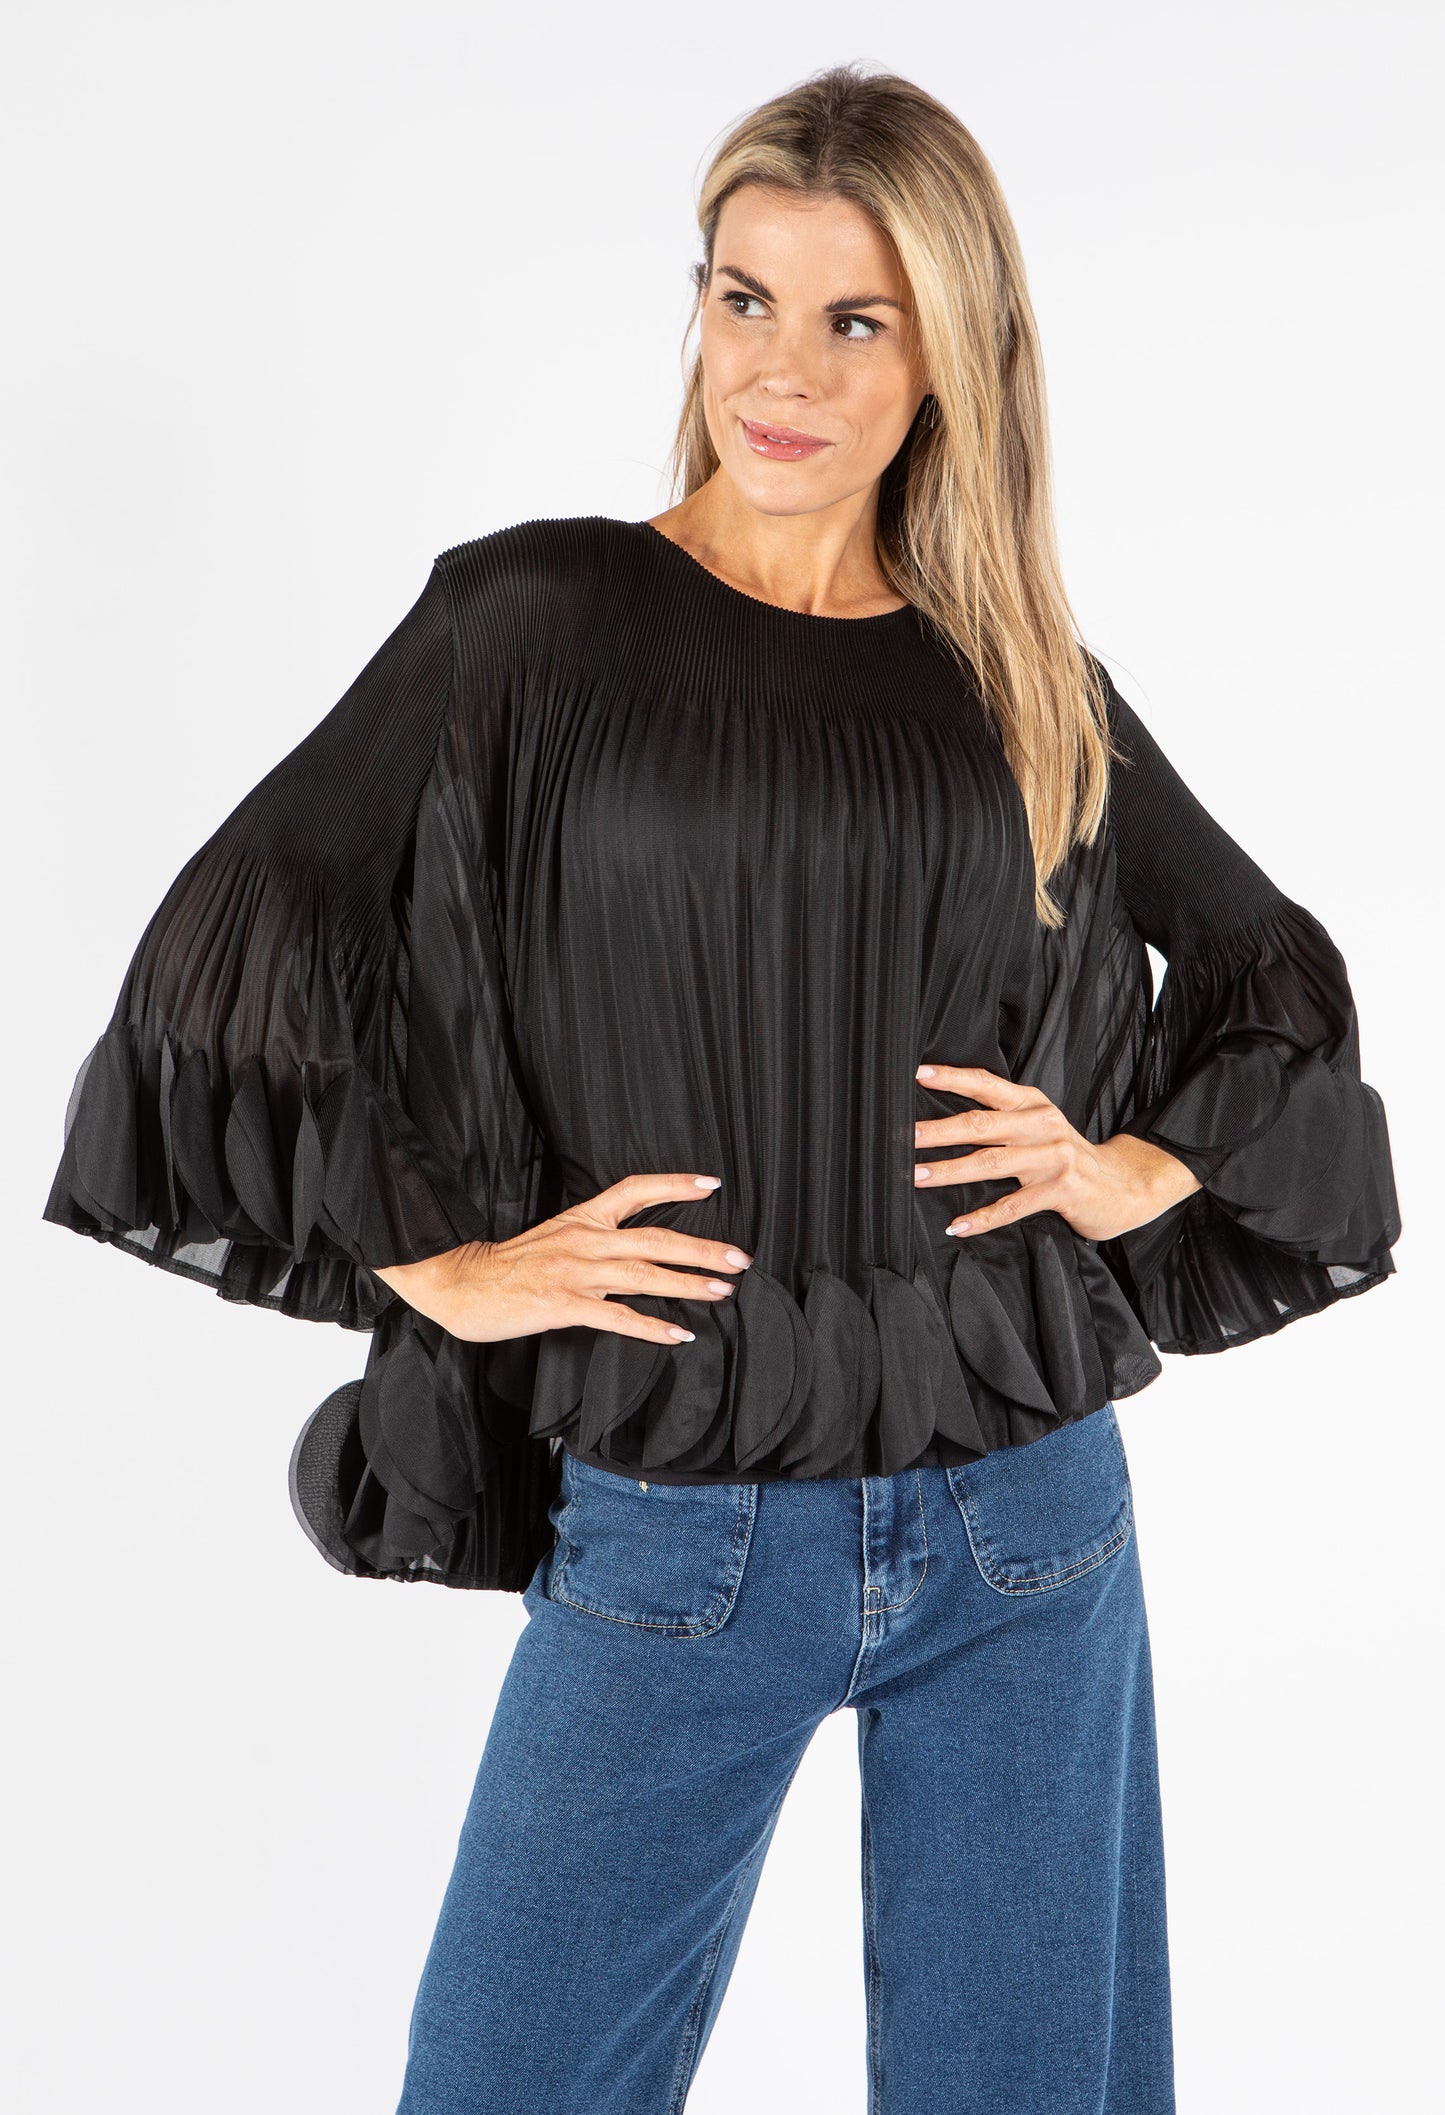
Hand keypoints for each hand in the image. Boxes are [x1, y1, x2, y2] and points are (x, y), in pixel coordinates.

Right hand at [368, 1172, 751, 1345]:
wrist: (461, 1283)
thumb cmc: (510, 1264)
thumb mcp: (555, 1235)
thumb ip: (593, 1236)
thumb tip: (635, 1247)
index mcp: (582, 1218)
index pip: (635, 1189)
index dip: (674, 1185)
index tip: (711, 1185)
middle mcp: (584, 1240)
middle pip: (655, 1237)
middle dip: (702, 1248)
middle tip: (739, 1258)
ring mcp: (575, 1273)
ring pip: (644, 1275)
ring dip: (688, 1284)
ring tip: (722, 1291)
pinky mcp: (563, 1305)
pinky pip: (617, 1317)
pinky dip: (651, 1327)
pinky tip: (678, 1335)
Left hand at [913, 1063, 1201, 1242]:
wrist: (1122, 1184)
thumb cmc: (1066, 1155)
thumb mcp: (1039, 1125)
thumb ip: (1003, 1118)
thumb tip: (945, 1120)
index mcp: (1033, 1103)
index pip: (986, 1085)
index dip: (952, 1078)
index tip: (918, 1074)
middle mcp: (1042, 1124)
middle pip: (981, 1124)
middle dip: (939, 1130)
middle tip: (904, 1136)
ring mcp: (1052, 1157)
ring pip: (991, 1162)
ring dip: (950, 1171)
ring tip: (918, 1177)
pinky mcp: (1060, 1190)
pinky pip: (1012, 1206)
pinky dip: (982, 1218)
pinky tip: (956, 1225)